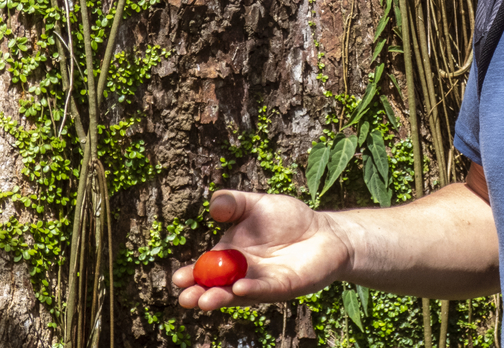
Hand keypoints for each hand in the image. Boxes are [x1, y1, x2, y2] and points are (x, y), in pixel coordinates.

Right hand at [173, 190, 351, 310]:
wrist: (325, 231)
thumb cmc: (289, 219)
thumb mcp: (257, 204)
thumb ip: (235, 203)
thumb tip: (213, 205)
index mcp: (231, 254)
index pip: (206, 267)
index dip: (192, 275)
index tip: (178, 279)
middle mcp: (242, 272)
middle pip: (217, 287)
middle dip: (200, 293)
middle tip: (185, 298)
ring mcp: (262, 281)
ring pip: (238, 293)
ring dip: (222, 297)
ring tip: (205, 300)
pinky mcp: (284, 285)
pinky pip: (266, 289)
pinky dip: (253, 289)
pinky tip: (240, 288)